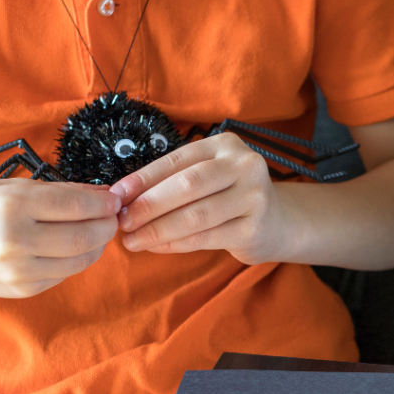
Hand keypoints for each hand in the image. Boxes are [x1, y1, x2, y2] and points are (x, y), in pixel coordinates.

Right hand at [0, 179, 120, 297]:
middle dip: (107, 225)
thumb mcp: (12, 188)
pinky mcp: (24, 289)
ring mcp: (20, 270)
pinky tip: (76, 247)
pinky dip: (78, 259)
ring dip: (98, 245)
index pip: (77, 205)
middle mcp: (16, 240)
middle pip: (85, 235)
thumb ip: (60, 191)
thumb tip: (103, 194)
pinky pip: (66, 274)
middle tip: (112, 216)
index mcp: (12, 206)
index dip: (104, 203)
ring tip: (97, 231)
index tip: (114, 200)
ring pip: (81, 259)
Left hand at [112, 133, 285, 264]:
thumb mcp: (208, 177)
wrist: (278, 223)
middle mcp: (245, 166)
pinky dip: (176, 244)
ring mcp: (254, 198)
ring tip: (132, 241)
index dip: (143, 179)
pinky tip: (156, 247)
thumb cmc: (230, 197)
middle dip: (148, 206)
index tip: (115, 196)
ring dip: (158, 230)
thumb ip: (174, 180)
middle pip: (187, 186)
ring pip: (195, 216)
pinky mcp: (255, 229)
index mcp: (226, 145)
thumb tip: (123, 198)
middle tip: (121, 222)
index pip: (176, 161)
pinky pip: (206, 238)